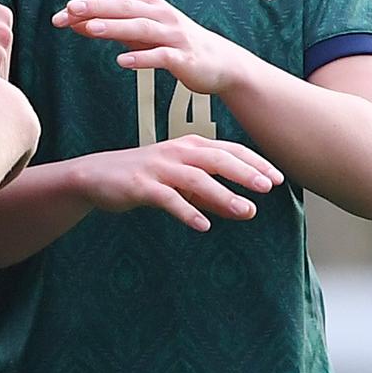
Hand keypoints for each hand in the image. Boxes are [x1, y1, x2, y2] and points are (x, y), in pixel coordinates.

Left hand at [56, 0, 247, 95]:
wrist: (220, 63)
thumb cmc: (176, 44)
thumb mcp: (141, 34)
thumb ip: (112, 28)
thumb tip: (77, 23)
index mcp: (149, 6)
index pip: (113, 2)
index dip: (87, 7)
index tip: (60, 14)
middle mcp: (161, 16)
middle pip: (125, 9)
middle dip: (96, 9)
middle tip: (70, 10)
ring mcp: (174, 36)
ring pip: (141, 28)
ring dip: (115, 27)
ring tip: (91, 29)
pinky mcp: (183, 57)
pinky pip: (161, 56)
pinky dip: (142, 58)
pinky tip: (124, 61)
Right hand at [68, 136, 281, 231]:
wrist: (94, 176)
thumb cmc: (143, 178)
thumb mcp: (180, 184)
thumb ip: (210, 195)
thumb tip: (244, 209)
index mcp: (189, 146)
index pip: (229, 150)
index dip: (254, 163)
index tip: (277, 178)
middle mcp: (176, 152)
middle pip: (217, 159)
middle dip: (245, 172)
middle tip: (268, 187)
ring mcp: (158, 168)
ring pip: (196, 179)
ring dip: (222, 195)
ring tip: (245, 210)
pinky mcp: (140, 186)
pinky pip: (168, 199)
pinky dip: (187, 211)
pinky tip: (203, 225)